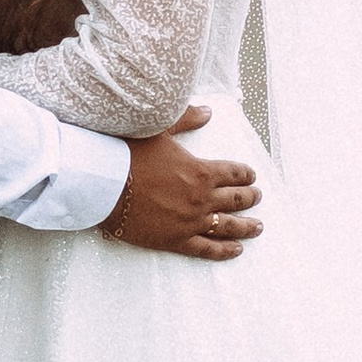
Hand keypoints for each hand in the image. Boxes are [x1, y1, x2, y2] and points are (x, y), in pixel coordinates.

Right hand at [102, 107, 261, 259]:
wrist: (104, 184)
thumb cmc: (129, 153)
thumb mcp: (160, 129)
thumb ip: (187, 119)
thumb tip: (207, 111)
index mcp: (202, 170)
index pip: (233, 173)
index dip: (245, 174)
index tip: (251, 176)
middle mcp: (202, 198)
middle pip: (235, 199)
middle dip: (250, 198)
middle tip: (257, 197)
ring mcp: (191, 221)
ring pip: (228, 226)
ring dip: (246, 226)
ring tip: (257, 227)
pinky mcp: (176, 240)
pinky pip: (207, 248)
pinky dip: (224, 250)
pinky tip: (236, 250)